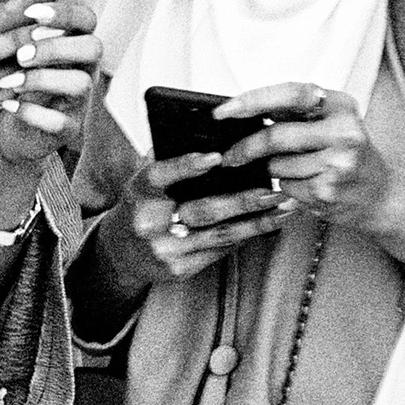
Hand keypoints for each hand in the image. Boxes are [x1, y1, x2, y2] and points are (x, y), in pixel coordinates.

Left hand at [0, 0, 103, 172]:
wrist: (15, 132)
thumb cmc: (15, 80)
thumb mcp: (12, 50)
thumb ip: (15, 22)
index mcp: (73, 43)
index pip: (86, 18)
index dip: (64, 12)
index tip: (32, 13)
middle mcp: (84, 69)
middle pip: (93, 48)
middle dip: (56, 46)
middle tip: (21, 54)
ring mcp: (80, 101)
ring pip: (81, 84)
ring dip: (42, 79)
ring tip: (9, 81)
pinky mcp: (69, 129)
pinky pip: (61, 122)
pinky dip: (32, 114)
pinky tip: (7, 106)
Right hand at [96, 124, 293, 290]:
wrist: (121, 253)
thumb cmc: (142, 205)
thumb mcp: (145, 181)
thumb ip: (169, 159)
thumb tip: (212, 135)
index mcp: (139, 192)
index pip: (161, 175)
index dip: (188, 165)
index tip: (217, 156)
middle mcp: (149, 223)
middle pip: (202, 210)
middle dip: (242, 201)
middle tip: (273, 189)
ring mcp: (165, 249)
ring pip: (219, 235)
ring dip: (256, 223)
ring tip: (284, 208)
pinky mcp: (179, 269)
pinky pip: (219, 251)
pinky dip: (245, 237)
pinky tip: (267, 225)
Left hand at [221, 82, 404, 281]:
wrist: (381, 195)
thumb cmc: (348, 155)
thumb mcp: (332, 122)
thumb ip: (295, 113)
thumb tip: (240, 112)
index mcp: (341, 105)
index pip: (290, 94)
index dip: (252, 100)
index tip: (223, 111)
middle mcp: (344, 131)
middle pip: (276, 135)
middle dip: (245, 148)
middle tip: (229, 156)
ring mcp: (338, 163)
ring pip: (277, 166)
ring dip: (273, 171)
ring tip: (296, 171)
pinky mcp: (329, 191)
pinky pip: (286, 188)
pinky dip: (286, 189)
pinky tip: (308, 186)